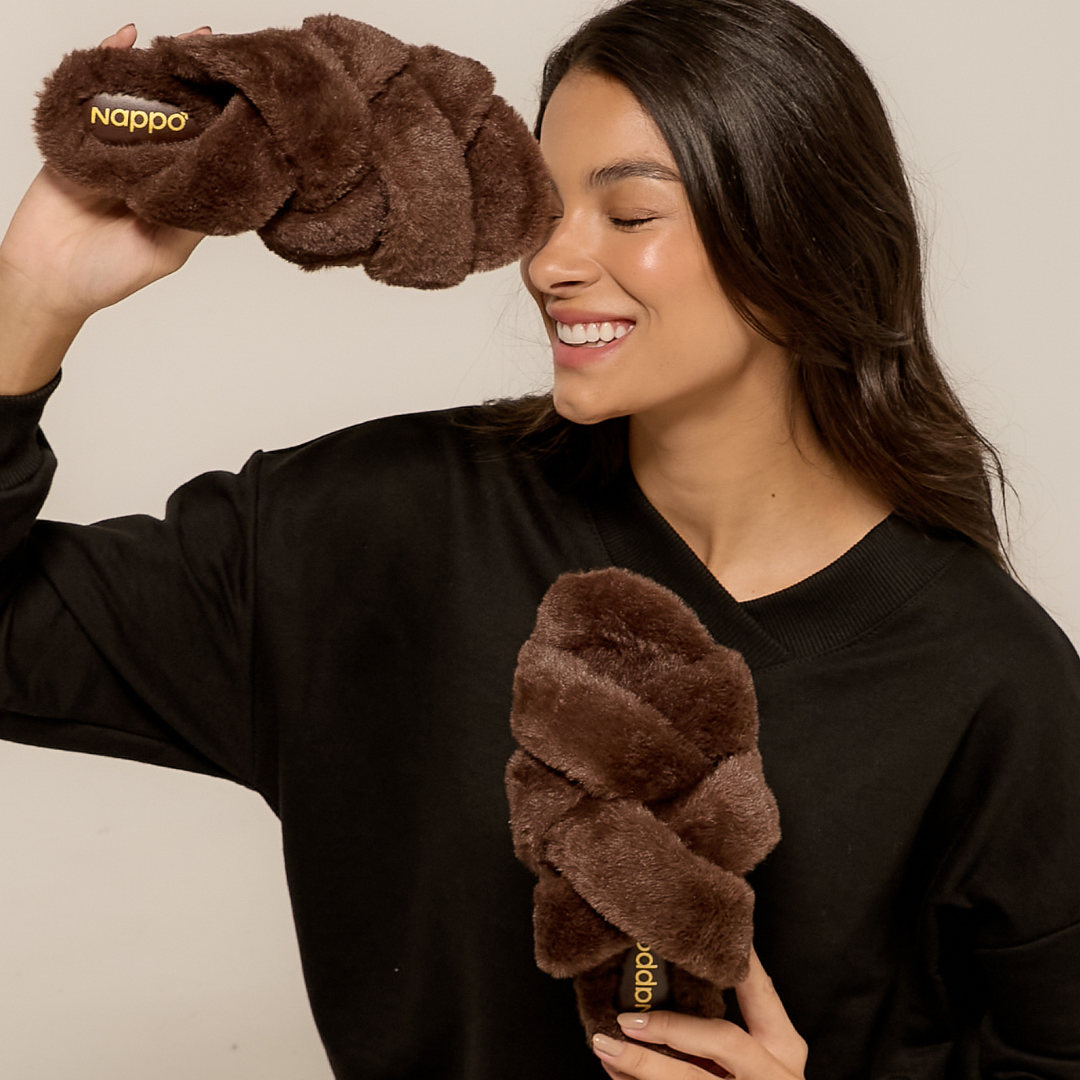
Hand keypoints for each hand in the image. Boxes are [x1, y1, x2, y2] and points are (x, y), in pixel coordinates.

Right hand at [0, 24, 211, 323]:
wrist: (46, 277)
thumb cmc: (109, 275)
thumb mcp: (165, 252)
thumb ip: (191, 220)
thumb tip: (226, 187)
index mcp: (175, 193)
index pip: (204, 151)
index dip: (223, 125)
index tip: (247, 98)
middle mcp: (148, 167)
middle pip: (174, 117)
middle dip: (195, 86)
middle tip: (219, 53)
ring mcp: (111, 149)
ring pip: (137, 100)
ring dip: (156, 69)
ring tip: (183, 42)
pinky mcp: (75, 137)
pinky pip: (91, 94)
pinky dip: (106, 66)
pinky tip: (125, 41)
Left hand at [592, 949, 807, 1079]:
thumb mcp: (758, 1059)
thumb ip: (725, 1028)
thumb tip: (675, 977)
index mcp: (783, 1052)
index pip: (762, 996)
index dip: (739, 963)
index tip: (710, 933)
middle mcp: (772, 1076)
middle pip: (723, 1042)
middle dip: (672, 1028)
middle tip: (628, 1018)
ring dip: (641, 1065)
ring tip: (604, 1046)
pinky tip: (616, 1074)